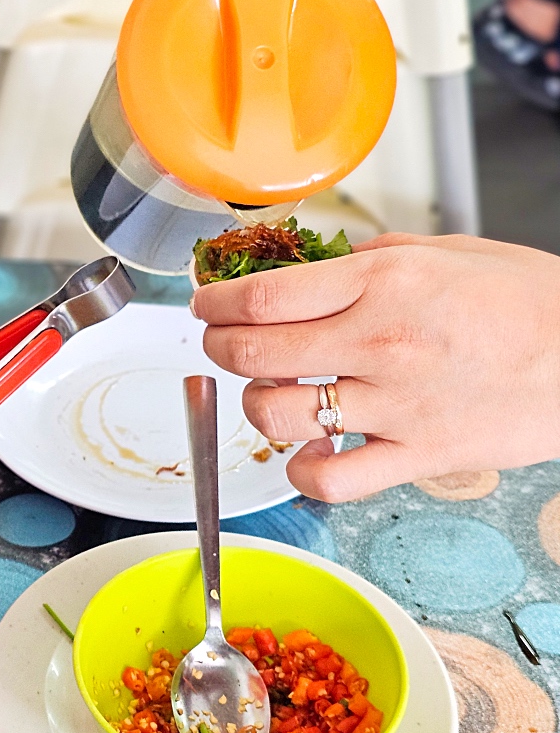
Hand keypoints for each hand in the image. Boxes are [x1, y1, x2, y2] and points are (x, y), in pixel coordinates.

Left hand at [188, 234, 559, 501]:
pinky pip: (328, 481)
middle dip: (218, 346)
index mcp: (382, 283)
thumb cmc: (528, 300)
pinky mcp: (417, 457)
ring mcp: (396, 406)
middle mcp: (380, 343)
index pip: (260, 297)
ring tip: (269, 392)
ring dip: (254, 404)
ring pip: (275, 416)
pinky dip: (300, 472)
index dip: (213, 302)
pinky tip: (307, 451)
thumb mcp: (444, 252)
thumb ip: (365, 260)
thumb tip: (304, 267)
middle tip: (220, 341)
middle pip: (252, 353)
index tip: (204, 305)